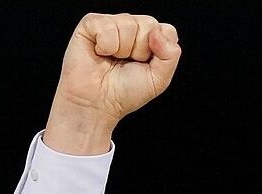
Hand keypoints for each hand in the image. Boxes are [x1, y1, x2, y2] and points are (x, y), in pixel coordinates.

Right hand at [44, 13, 180, 154]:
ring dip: (121, 49)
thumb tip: (158, 32)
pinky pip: (106, 25)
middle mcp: (132, 28)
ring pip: (128, 24)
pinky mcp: (91, 23)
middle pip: (149, 24)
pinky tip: (100, 53)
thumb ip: (170, 55)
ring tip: (112, 59)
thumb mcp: (159, 79)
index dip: (160, 49)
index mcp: (150, 40)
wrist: (96, 103)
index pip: (167, 30)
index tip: (147, 64)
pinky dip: (105, 45)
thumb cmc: (124, 92)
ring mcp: (112, 24)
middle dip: (140, 51)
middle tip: (127, 63)